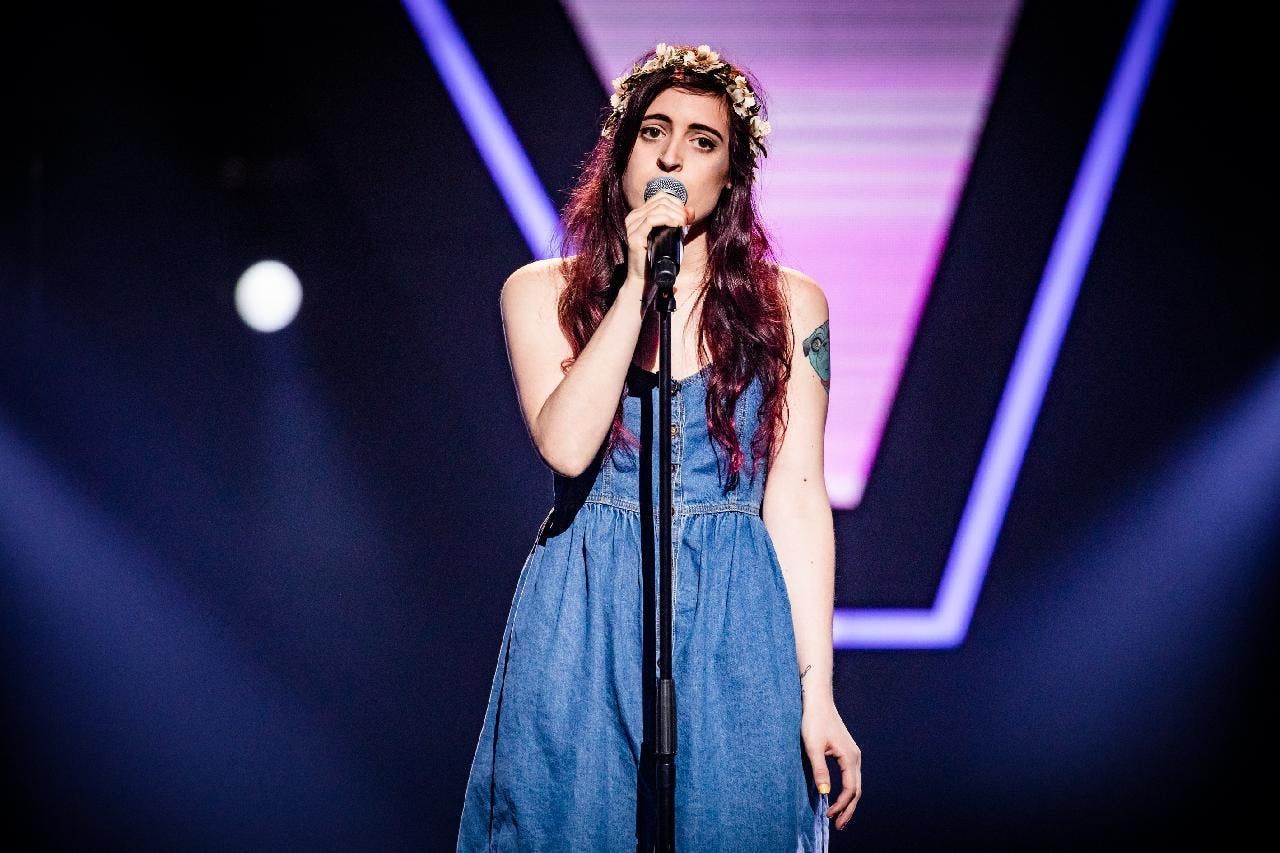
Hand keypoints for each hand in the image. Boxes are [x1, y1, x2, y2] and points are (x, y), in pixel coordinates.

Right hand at [621, 190, 692, 286]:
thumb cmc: (657, 258)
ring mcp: (632, 226)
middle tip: (687, 222)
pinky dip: (667, 219)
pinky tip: (676, 226)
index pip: (660, 196)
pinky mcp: (634, 236)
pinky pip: (651, 220)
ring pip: (658, 208)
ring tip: (683, 225)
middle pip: (661, 201)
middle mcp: (633, 217)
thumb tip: (691, 210)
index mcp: (639, 214)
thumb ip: (679, 221)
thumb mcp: (670, 236)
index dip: (677, 202)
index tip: (687, 216)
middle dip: (678, 209)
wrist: (644, 278)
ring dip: (675, 214)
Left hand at [801, 700, 861, 830]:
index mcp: (850, 757)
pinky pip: (851, 777)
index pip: (850, 789)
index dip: (841, 805)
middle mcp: (855, 757)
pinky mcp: (847, 752)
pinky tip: (838, 797)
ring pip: (855, 784)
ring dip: (848, 802)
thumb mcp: (813, 747)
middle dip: (848, 810)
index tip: (828, 816)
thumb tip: (825, 793)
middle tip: (838, 826)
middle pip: (857, 790)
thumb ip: (819, 770)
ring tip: (839, 817)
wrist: (818, 701)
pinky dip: (847, 791)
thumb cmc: (814, 721)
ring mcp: (852, 755)